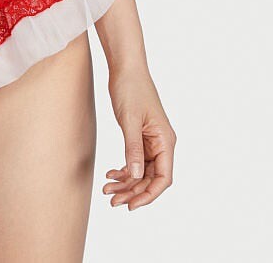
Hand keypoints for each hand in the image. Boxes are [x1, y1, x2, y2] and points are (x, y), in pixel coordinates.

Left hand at [103, 64, 175, 209]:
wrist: (125, 67)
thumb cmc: (130, 89)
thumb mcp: (129, 120)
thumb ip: (132, 148)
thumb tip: (135, 175)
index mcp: (165, 141)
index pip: (163, 178)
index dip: (149, 195)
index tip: (131, 205)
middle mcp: (161, 143)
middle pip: (151, 178)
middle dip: (133, 191)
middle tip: (112, 200)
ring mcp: (151, 140)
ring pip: (141, 171)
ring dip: (126, 183)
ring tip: (107, 190)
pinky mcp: (140, 136)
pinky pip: (135, 160)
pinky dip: (124, 169)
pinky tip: (111, 174)